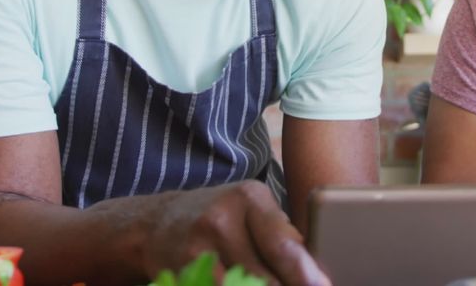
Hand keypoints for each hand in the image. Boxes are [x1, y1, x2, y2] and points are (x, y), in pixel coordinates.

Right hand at [141, 180, 329, 285]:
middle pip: (265, 276)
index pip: (283, 244)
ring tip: (274, 284)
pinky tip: (243, 284)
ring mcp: (198, 250)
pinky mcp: (182, 273)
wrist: (158, 223)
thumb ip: (283, 234)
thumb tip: (317, 271)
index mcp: (249, 199)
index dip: (305, 274)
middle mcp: (222, 221)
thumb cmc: (222, 217)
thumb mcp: (253, 209)